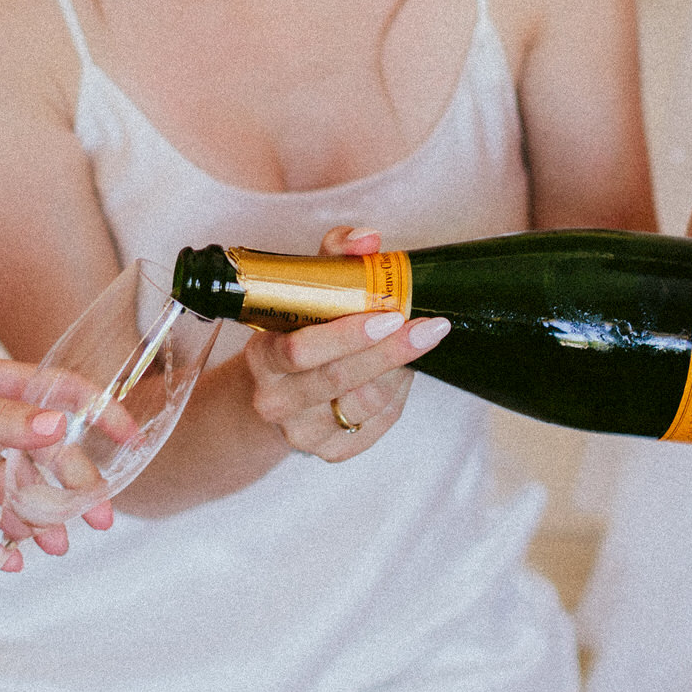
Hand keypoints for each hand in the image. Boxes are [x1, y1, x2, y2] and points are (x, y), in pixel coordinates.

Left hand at [0, 353, 110, 568]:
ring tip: (56, 546)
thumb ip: (6, 422)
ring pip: (12, 494)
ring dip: (36, 519)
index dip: (99, 414)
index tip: (131, 440)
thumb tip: (62, 428)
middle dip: (74, 486)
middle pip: (44, 456)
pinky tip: (8, 561)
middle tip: (99, 519)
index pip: (60, 397)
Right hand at [245, 225, 449, 461]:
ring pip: (366, 402)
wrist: (279, 389)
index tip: (390, 314)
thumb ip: (335, 256)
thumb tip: (368, 239)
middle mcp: (275, 401)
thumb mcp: (306, 288)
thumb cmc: (299, 329)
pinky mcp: (331, 452)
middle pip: (339, 379)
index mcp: (263, 357)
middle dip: (390, 351)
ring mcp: (302, 433)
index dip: (349, 335)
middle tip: (429, 327)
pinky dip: (397, 395)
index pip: (301, 351)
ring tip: (415, 341)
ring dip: (398, 370)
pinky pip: (378, 423)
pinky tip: (400, 372)